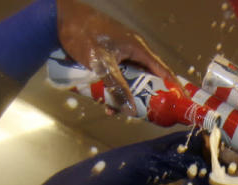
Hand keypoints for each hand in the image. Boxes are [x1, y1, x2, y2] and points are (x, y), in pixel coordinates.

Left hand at [56, 0, 182, 116]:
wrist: (58, 19)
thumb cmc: (82, 34)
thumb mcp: (101, 64)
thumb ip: (117, 87)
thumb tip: (130, 109)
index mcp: (138, 48)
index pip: (163, 70)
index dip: (173, 87)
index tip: (179, 103)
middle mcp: (133, 50)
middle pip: (148, 77)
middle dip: (146, 96)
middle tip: (147, 112)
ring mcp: (121, 52)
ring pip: (131, 78)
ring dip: (127, 95)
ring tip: (119, 110)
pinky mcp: (109, 55)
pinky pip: (118, 75)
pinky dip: (115, 88)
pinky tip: (106, 100)